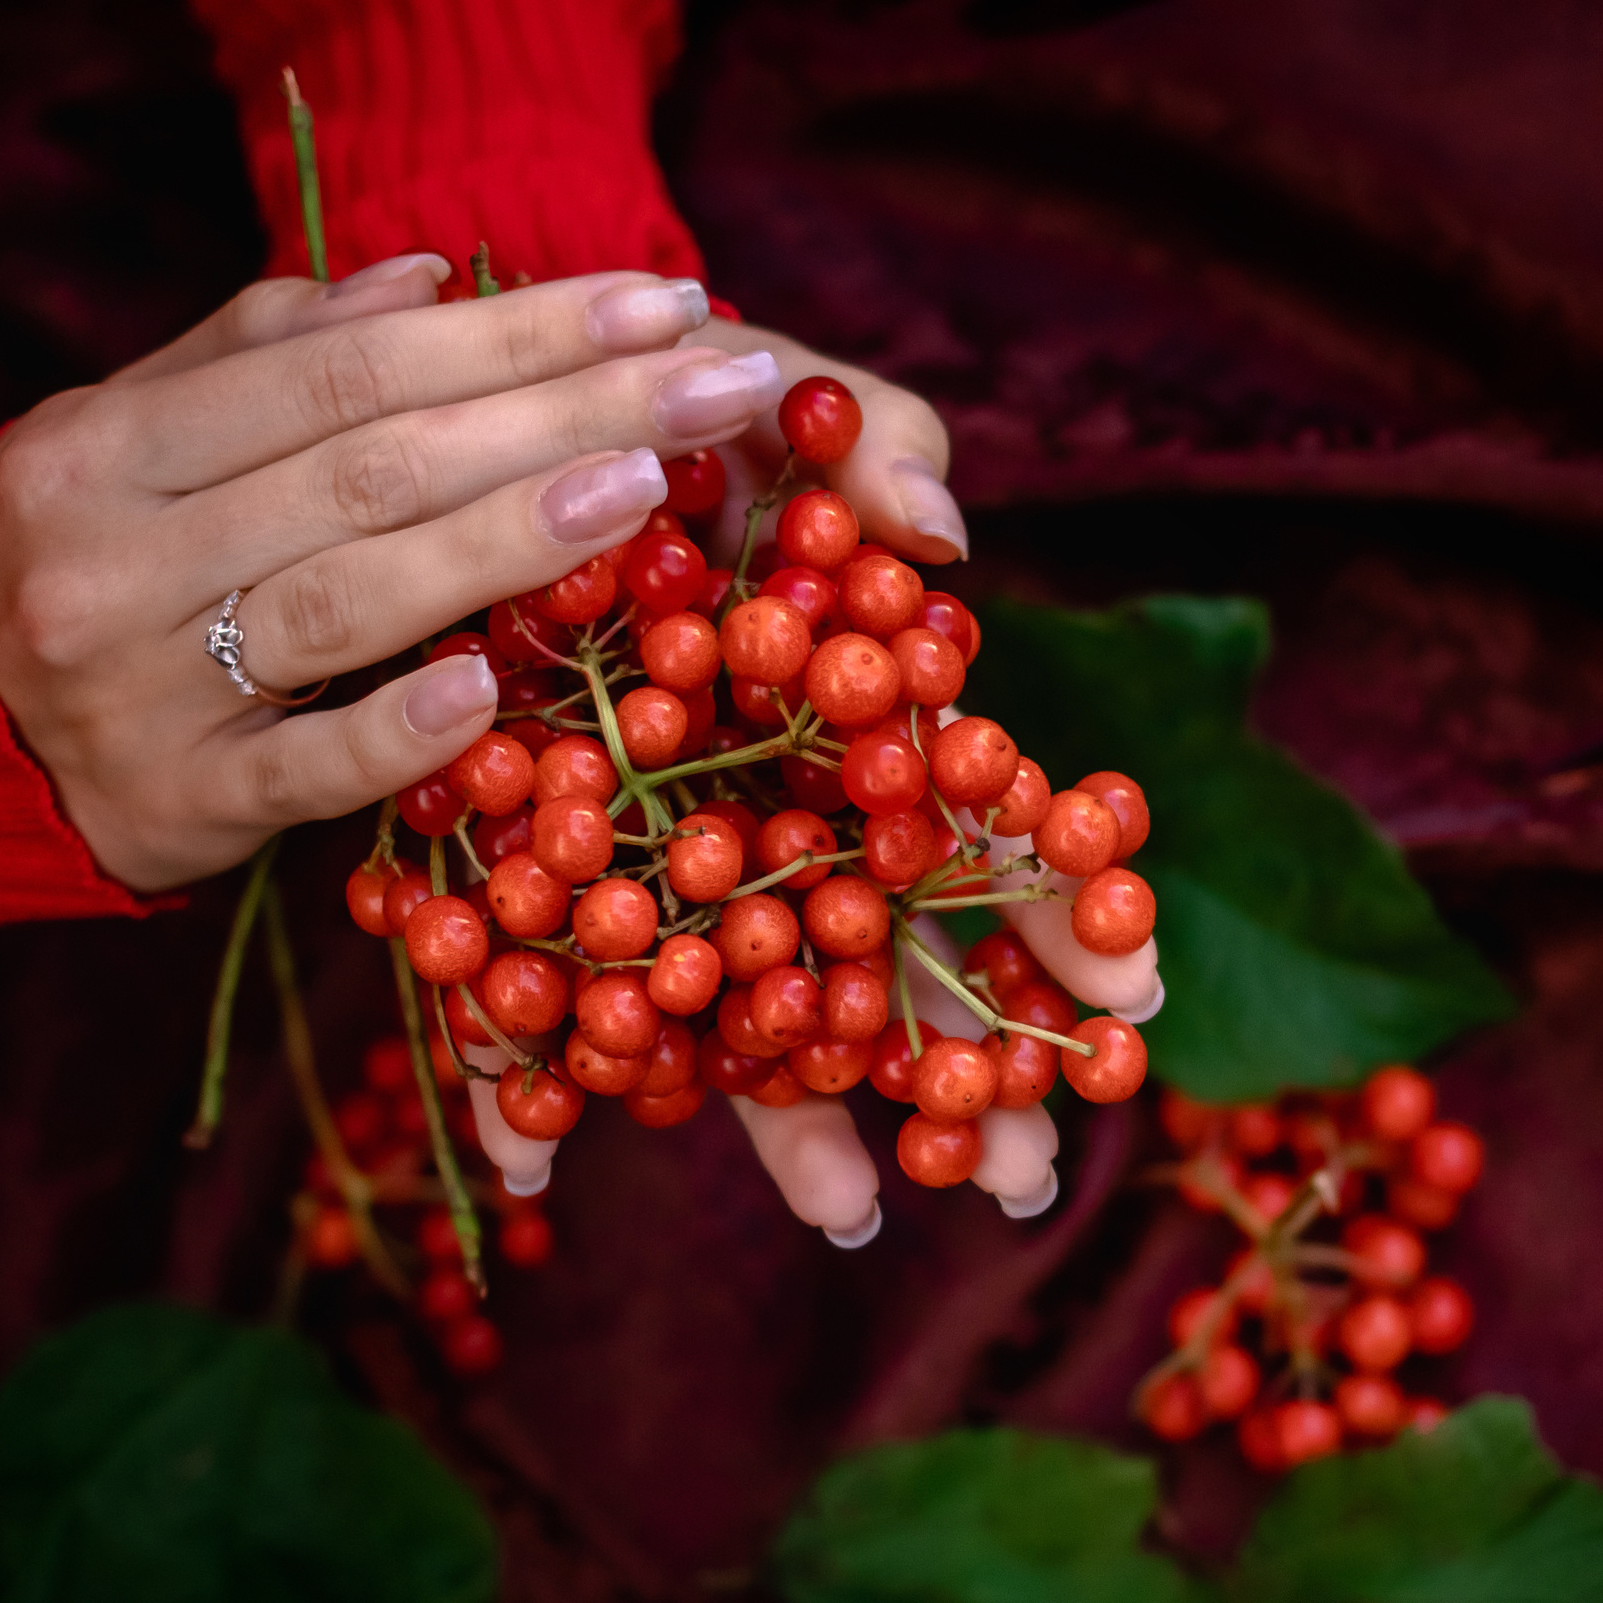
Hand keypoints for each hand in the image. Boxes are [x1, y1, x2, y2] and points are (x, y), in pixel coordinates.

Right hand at [0, 261, 790, 888]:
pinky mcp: (173, 805)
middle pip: (370, 467)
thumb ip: (260, 356)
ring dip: (505, 539)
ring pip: (346, 601)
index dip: (512, 329)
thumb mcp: (127, 437)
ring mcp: (142, 688)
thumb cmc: (70, 564)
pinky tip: (489, 690)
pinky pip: (299, 770)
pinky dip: (394, 730)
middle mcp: (116, 554)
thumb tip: (428, 281)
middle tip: (713, 380)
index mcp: (108, 443)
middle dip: (560, 412)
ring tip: (645, 484)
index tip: (655, 303)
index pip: (345, 367)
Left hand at [437, 318, 1152, 1229]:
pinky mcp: (503, 874)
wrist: (473, 418)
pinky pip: (518, 989)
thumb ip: (870, 441)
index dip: (1055, 906)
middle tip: (1023, 1170)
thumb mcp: (771, 395)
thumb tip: (947, 525)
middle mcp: (762, 811)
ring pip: (725, 1005)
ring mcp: (641, 858)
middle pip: (875, 954)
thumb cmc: (656, 410)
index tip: (1129, 992)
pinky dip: (518, 1076)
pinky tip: (532, 1161)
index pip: (979, 827)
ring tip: (848, 1207)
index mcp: (848, 722)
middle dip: (954, 1066)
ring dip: (786, 1114)